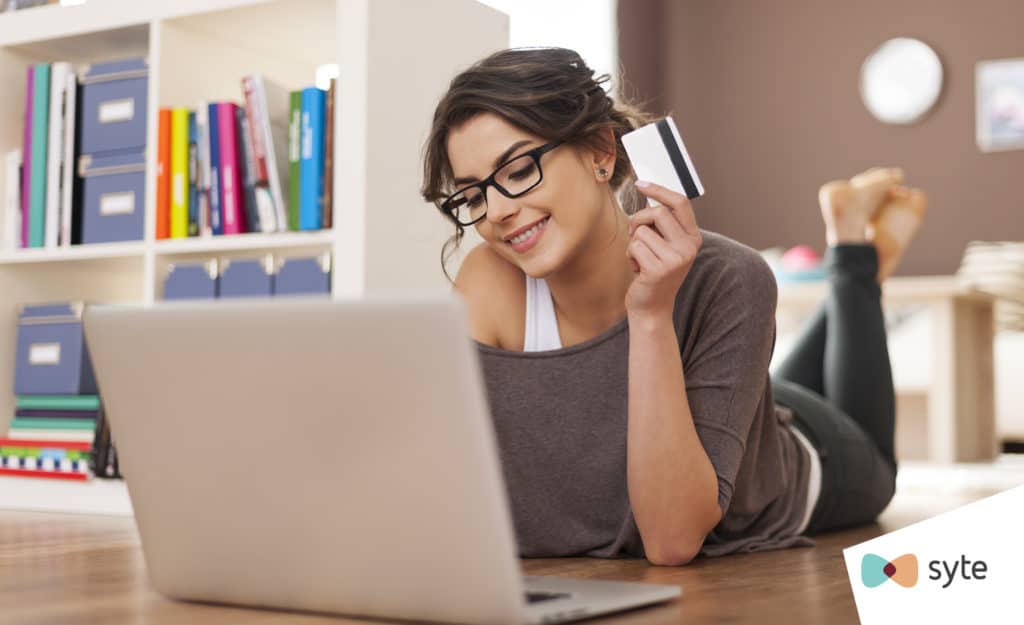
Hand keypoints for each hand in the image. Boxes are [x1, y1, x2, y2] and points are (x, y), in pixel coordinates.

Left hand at [625, 181, 701, 321]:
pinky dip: (630, 256)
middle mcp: (688, 248)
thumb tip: (649, 195)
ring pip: (642, 231)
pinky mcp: (659, 270)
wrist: (652, 308)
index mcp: (693, 238)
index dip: (660, 190)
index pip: (681, 203)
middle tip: (634, 234)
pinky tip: (637, 270)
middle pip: (658, 212)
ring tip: (640, 259)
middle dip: (639, 219)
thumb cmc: (653, 273)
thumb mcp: (663, 246)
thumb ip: (661, 224)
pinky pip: (635, 246)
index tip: (641, 183)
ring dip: (633, 243)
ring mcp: (676, 260)